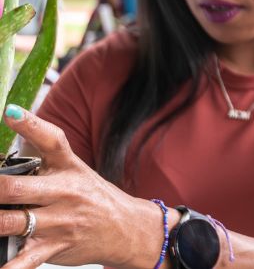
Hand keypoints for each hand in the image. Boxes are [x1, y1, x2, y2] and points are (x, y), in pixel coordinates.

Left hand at [0, 106, 168, 268]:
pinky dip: (9, 266)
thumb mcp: (75, 173)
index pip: (51, 140)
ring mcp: (59, 222)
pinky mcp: (54, 248)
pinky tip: (0, 264)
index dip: (29, 125)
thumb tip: (4, 156)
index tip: (10, 112)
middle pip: (15, 188)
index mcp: (69, 168)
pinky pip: (24, 261)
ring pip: (11, 223)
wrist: (128, 229)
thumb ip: (42, 163)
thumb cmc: (93, 198)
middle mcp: (64, 192)